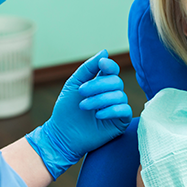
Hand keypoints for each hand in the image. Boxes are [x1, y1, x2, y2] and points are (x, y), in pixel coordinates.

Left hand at [25, 50, 131, 178]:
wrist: (63, 135)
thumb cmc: (66, 110)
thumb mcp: (73, 84)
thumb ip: (88, 68)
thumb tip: (105, 52)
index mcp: (101, 83)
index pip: (112, 70)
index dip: (110, 65)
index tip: (101, 64)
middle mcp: (111, 94)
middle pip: (116, 81)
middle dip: (97, 85)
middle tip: (81, 92)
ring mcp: (117, 107)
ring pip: (119, 95)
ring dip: (99, 99)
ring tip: (84, 106)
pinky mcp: (120, 122)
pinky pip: (124, 110)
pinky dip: (111, 110)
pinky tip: (98, 115)